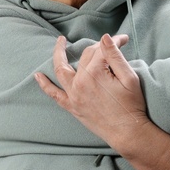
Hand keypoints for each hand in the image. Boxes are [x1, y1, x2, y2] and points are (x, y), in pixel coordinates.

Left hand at [33, 33, 151, 148]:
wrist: (127, 132)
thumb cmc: (131, 105)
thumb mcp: (130, 77)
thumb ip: (115, 55)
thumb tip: (105, 37)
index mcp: (95, 73)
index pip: (102, 49)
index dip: (115, 42)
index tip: (125, 40)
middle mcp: (80, 82)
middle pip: (86, 56)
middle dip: (99, 47)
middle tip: (113, 45)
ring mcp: (73, 95)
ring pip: (61, 69)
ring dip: (58, 54)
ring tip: (60, 42)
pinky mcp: (72, 106)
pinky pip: (54, 94)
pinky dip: (45, 85)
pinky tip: (38, 75)